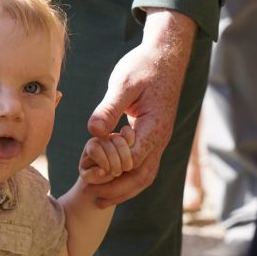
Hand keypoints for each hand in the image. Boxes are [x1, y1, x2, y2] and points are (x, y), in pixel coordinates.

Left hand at [87, 10, 196, 207]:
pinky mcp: (153, 137)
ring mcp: (159, 140)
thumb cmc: (144, 65)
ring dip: (124, 189)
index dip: (112, 170)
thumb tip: (93, 132)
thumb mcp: (123, 82)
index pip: (134, 160)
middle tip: (93, 199)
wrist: (166, 55)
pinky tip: (109, 181)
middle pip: (142, 177)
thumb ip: (109, 108)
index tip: (90, 175)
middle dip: (118, 191)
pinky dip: (128, 178)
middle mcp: (161, 138)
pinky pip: (144, 166)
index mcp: (155, 127)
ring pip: (145, 175)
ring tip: (100, 199)